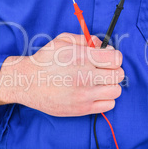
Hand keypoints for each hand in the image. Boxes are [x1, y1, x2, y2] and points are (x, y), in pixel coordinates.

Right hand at [0, 33, 123, 116]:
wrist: (27, 83)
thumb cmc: (44, 60)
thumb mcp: (61, 41)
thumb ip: (84, 39)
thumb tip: (101, 44)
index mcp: (82, 57)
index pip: (116, 58)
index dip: (113, 56)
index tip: (106, 58)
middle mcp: (86, 77)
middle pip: (119, 75)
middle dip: (113, 70)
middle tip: (102, 70)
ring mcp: (85, 95)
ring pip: (116, 91)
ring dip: (110, 85)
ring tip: (99, 82)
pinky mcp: (82, 109)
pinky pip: (109, 105)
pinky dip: (106, 99)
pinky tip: (95, 93)